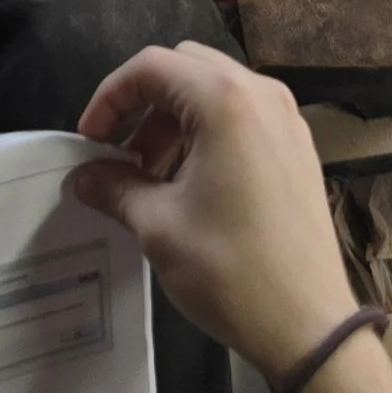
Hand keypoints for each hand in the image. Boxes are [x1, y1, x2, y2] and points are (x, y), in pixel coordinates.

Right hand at [66, 42, 391, 392]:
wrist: (308, 325)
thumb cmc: (230, 270)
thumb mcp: (160, 227)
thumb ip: (116, 188)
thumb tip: (83, 177)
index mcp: (225, 100)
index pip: (151, 66)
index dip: (110, 97)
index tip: (89, 140)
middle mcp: (261, 94)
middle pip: (186, 68)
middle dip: (144, 103)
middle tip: (121, 154)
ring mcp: (286, 119)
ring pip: (216, 91)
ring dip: (176, 120)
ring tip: (153, 177)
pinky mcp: (298, 148)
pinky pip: (244, 116)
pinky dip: (210, 132)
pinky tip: (194, 184)